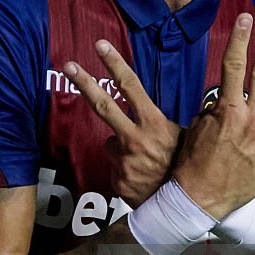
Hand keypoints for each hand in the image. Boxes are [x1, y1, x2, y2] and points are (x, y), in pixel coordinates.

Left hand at [63, 41, 181, 206]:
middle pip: (103, 106)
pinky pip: (115, 165)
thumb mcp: (184, 138)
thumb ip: (164, 125)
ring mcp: (123, 159)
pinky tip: (140, 178)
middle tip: (69, 65)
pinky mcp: (116, 178)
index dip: (115, 65)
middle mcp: (135, 138)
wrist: (180, 208)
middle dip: (84, 83)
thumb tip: (154, 115)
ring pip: (111, 142)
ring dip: (122, 148)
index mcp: (153, 124)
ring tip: (143, 163)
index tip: (100, 46)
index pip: (131, 88)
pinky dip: (124, 169)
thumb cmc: (185, 168)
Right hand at [174, 14, 254, 219]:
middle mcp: (253, 121)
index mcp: (230, 112)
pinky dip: (252, 147)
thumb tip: (223, 101)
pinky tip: (239, 162)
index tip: (245, 18)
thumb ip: (214, 111)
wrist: (201, 202)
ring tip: (233, 145)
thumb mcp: (196, 130)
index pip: (234, 66)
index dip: (239, 40)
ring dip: (249, 124)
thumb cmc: (191, 164)